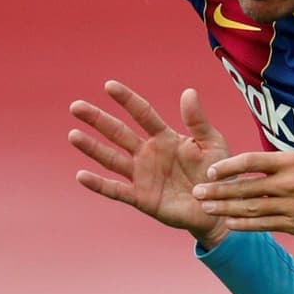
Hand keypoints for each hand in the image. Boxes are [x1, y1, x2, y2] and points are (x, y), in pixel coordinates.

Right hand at [69, 80, 229, 248]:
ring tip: (73, 134)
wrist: (219, 208)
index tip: (109, 86)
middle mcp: (149, 153)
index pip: (142, 113)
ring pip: (112, 158)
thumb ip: (198, 121)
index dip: (127, 100)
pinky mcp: (141, 198)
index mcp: (165, 137)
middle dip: (98, 119)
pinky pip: (116, 190)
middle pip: (119, 132)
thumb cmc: (218, 173)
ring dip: (92, 147)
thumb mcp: (213, 143)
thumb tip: (188, 91)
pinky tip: (81, 175)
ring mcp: (142, 176)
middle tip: (76, 106)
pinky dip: (99, 184)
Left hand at [193, 149, 293, 238]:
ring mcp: (290, 205)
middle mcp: (287, 183)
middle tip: (197, 192)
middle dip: (218, 191)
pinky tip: (229, 224)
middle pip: (246, 187)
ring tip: (206, 208)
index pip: (252, 161)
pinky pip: (265, 225)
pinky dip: (245, 225)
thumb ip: (283, 158)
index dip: (228, 166)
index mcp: (290, 162)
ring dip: (226, 209)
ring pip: (251, 208)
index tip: (211, 170)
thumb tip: (260, 160)